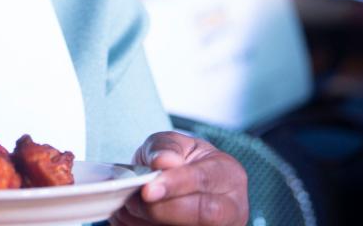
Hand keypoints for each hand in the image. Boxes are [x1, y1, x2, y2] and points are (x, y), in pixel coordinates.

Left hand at [109, 131, 247, 225]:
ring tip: (129, 210)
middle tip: (133, 202)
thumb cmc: (181, 161)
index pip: (203, 180)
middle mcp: (233, 207)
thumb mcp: (174, 144)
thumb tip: (163, 162)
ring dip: (152, 223)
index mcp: (229, 173)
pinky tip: (133, 220)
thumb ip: (167, 148)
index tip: (147, 189)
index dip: (174, 185)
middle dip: (163, 210)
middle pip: (205, 214)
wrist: (183, 183)